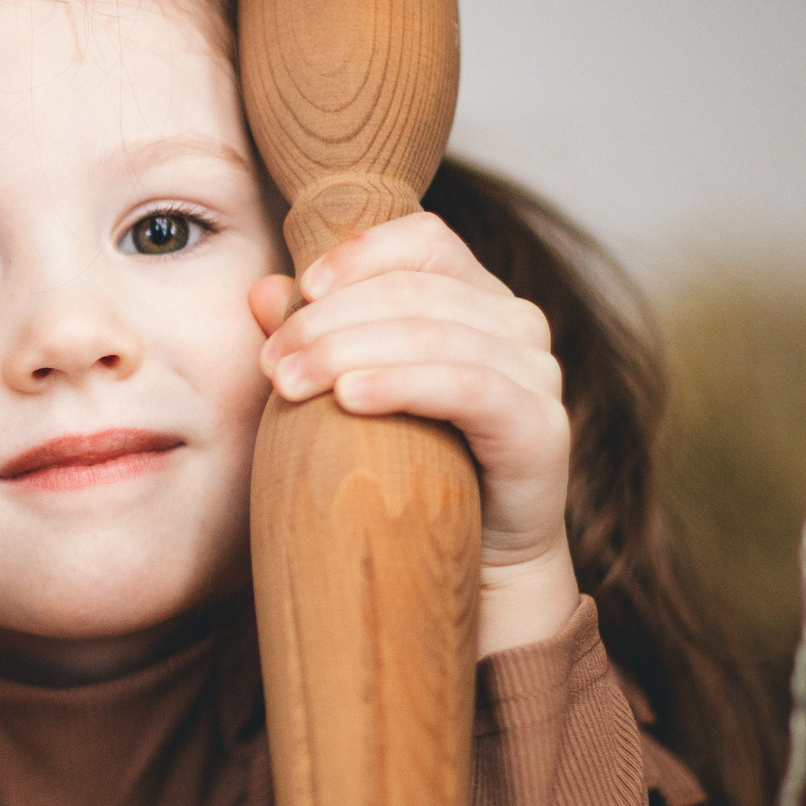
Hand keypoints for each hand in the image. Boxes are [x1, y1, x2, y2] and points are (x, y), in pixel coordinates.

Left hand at [250, 211, 579, 656]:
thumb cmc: (407, 469)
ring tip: (290, 383)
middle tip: (273, 362)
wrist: (473, 566)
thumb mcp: (349, 393)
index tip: (300, 292)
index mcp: (476, 297)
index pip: (425, 239)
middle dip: (330, 321)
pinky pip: (471, 387)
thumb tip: (262, 291)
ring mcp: (537, 374)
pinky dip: (404, 384)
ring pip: (435, 334)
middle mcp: (516, 324)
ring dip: (349, 351)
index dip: (359, 256)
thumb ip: (314, 336)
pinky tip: (351, 398)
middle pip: (415, 290)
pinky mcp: (542, 428)